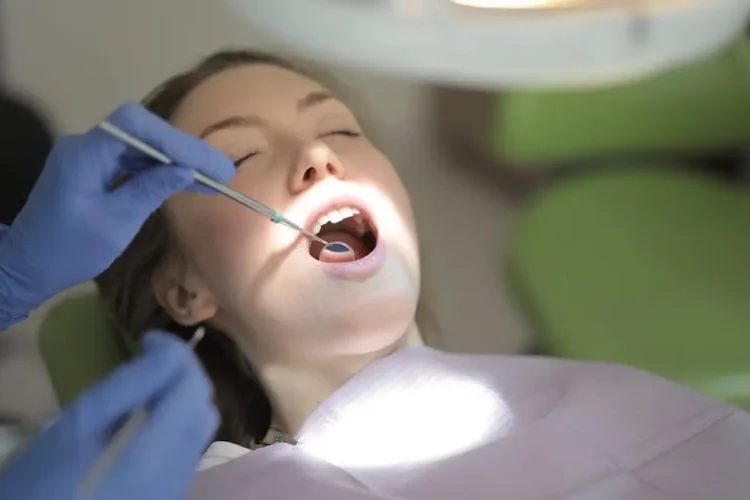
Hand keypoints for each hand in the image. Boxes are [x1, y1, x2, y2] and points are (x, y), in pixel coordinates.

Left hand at [0, 103, 234, 324]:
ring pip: (143, 147)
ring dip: (178, 161)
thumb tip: (184, 170)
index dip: (175, 139)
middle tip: (222, 171)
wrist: (29, 265)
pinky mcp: (97, 171)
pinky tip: (188, 182)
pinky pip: (134, 162)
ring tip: (214, 178)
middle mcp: (88, 146)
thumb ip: (150, 190)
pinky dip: (161, 171)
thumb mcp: (116, 222)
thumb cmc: (69, 249)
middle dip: (184, 150)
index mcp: (86, 155)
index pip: (135, 125)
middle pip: (143, 133)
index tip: (206, 162)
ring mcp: (92, 157)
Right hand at [0, 331, 218, 499]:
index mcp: (154, 449)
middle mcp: (178, 469)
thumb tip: (162, 355)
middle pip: (203, 405)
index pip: (190, 382)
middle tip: (149, 363)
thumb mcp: (77, 423)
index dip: (174, 351)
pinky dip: (176, 427)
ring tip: (145, 394)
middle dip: (183, 375)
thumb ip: (127, 386)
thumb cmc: (41, 481)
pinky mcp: (171, 497)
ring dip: (182, 401)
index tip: (146, 340)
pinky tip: (143, 428)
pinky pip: (188, 451)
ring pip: (200, 429)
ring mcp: (177, 487)